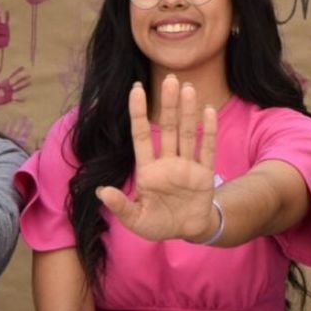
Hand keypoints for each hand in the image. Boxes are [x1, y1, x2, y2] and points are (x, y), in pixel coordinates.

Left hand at [97, 77, 219, 242]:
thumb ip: (121, 207)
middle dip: (168, 104)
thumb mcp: (136, 220)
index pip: (142, 135)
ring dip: (187, 111)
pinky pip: (207, 149)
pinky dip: (208, 130)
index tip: (136, 89)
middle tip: (170, 79)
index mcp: (148, 170)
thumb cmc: (158, 223)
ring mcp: (187, 166)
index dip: (138, 113)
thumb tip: (102, 192)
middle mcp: (168, 162)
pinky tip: (207, 111)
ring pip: (188, 133)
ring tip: (188, 88)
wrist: (187, 231)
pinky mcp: (204, 173)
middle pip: (168, 128)